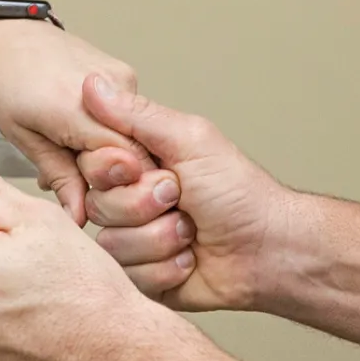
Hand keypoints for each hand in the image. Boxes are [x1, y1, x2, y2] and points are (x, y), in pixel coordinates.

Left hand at [0, 19, 167, 221]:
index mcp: (79, 106)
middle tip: (78, 182)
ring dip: (111, 155)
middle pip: (135, 151)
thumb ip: (59, 176)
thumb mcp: (24, 138)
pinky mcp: (127, 74)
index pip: (125, 163)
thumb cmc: (6, 83)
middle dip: (114, 176)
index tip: (96, 199)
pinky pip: (129, 118)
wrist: (6, 36)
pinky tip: (82, 136)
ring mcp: (124, 77)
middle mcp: (112, 87)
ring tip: (73, 155)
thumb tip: (82, 218)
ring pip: (135, 136)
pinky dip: (111, 135)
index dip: (116, 188)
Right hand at [73, 76, 308, 311]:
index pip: (91, 164)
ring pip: (112, 245)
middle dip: (143, 206)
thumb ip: (137, 116)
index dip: (112, 171)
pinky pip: (130, 276)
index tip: (144, 168)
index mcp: (140, 164)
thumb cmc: (239, 193)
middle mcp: (133, 200)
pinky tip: (189, 259)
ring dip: (160, 240)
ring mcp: (137, 240)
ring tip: (190, 233)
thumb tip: (93, 83)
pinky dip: (166, 268)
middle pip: (99, 206)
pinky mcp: (144, 277)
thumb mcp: (189, 142)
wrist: (268, 251)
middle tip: (180, 200)